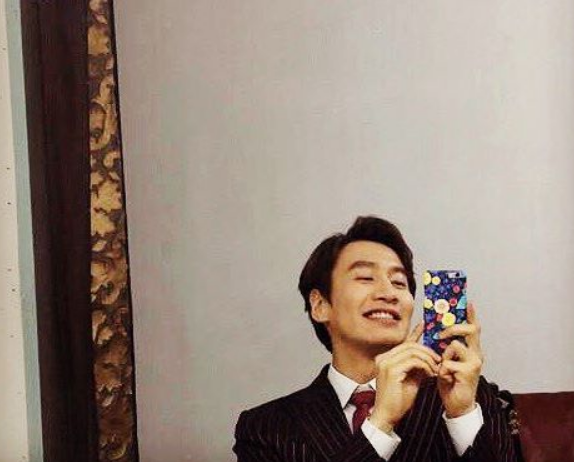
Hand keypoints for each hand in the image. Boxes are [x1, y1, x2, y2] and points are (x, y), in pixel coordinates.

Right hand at [369, 323, 440, 431]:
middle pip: (410, 345)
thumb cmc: (398, 400)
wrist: (388, 415)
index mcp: (385, 358)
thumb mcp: (411, 378)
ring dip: (428, 359)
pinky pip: (413, 361)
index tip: (424, 325)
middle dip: (428, 351)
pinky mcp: (391, 370)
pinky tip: (430, 373)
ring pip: (413, 351)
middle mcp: (383, 358)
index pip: (403, 343)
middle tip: (439, 361)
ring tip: (436, 369)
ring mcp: (385, 363)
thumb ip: (416, 365)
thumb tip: (428, 356)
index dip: (414, 333)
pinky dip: (425, 366)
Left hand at [437, 301, 483, 417]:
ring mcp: (475, 363)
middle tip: (440, 335)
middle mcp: (477, 354)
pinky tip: (445, 379)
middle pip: (470, 329)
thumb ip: (443, 347)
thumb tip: (433, 330)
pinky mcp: (469, 372)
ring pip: (455, 345)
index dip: (471, 315)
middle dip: (453, 327)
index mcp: (471, 350)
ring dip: (443, 355)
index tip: (468, 302)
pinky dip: (441, 370)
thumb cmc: (450, 382)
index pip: (473, 328)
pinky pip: (448, 362)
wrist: (456, 405)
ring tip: (443, 368)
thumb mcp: (445, 360)